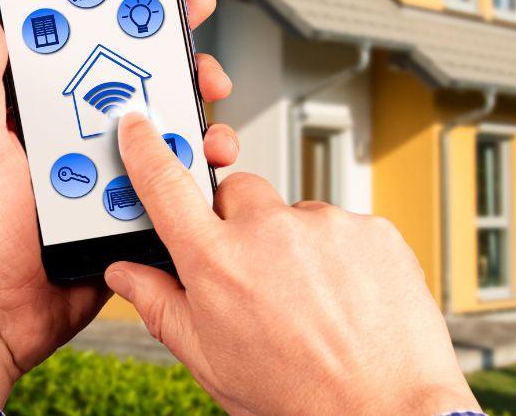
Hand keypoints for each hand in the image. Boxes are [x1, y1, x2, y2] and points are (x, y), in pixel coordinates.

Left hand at [0, 0, 237, 404]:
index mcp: (46, 117)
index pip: (93, 56)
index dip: (129, 26)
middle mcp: (83, 143)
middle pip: (144, 93)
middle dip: (182, 72)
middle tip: (202, 64)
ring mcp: (111, 182)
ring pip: (168, 141)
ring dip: (198, 126)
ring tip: (210, 123)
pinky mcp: (132, 219)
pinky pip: (173, 194)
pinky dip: (196, 181)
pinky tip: (205, 172)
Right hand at [105, 113, 479, 414]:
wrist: (388, 412)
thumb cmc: (299, 396)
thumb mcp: (210, 361)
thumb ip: (162, 306)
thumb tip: (127, 276)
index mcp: (217, 263)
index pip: (166, 186)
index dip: (147, 150)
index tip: (141, 129)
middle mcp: (269, 231)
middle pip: (236, 194)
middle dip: (237, 223)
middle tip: (253, 274)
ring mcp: (325, 224)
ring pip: (294, 216)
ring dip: (294, 245)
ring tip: (310, 302)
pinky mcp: (371, 227)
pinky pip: (342, 228)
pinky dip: (339, 256)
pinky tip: (344, 298)